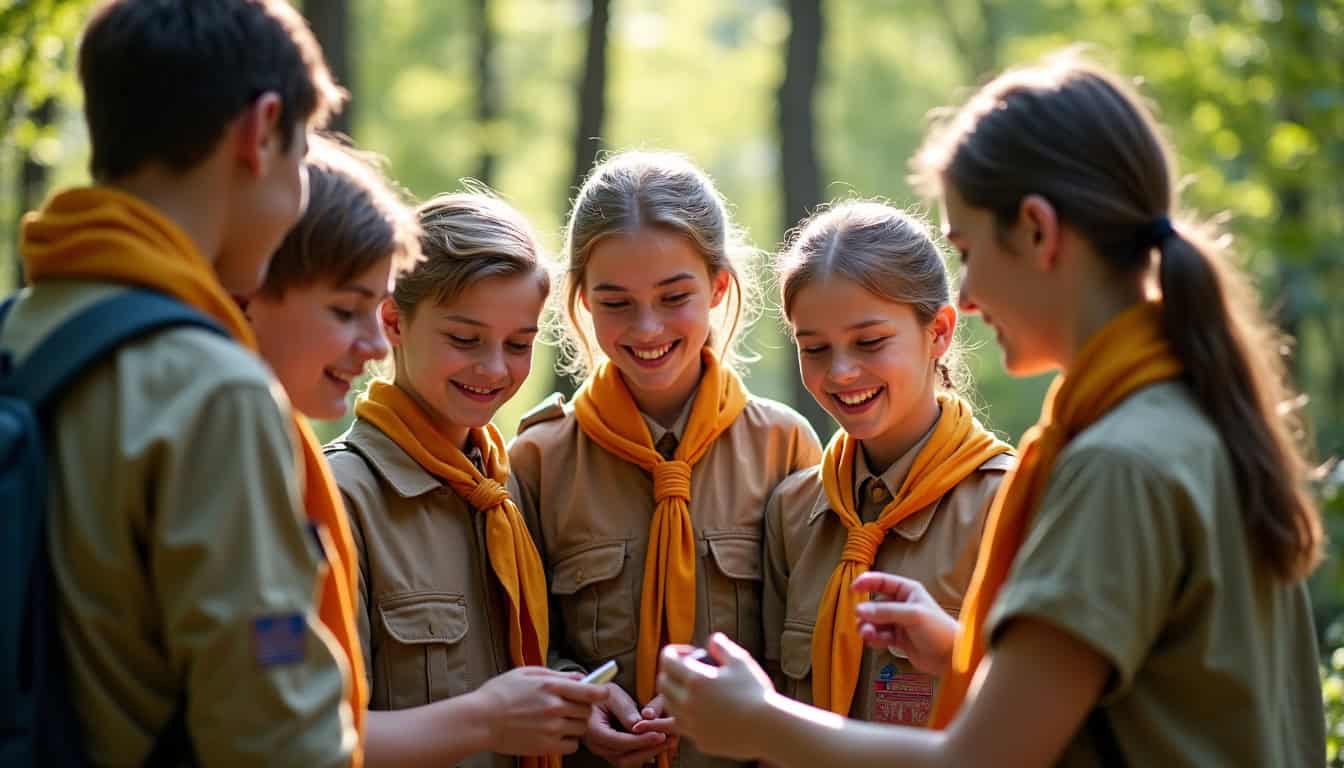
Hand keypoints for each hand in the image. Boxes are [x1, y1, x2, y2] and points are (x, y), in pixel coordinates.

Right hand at [477, 666, 608, 755]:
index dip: (601, 692)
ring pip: (581, 728)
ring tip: (561, 720)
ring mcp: (551, 728)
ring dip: (576, 724)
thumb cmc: (499, 693)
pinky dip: (569, 741)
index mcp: (551, 686)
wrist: (480, 720)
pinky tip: (557, 734)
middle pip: (587, 711)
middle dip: (583, 708)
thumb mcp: (526, 673)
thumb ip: (556, 675)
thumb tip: (579, 677)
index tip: (603, 692)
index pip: (590, 691)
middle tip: (571, 706)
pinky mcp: (546, 746)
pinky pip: (572, 746)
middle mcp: (554, 707)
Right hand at [582, 682, 672, 767]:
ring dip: (649, 753)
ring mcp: (604, 752)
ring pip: (628, 762)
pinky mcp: (612, 753)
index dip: (640, 740)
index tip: (658, 735)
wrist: (588, 700)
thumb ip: (625, 710)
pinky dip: (645, 752)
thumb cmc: (600, 695)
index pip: (618, 742)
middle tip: (667, 739)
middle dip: (648, 750)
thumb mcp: (612, 694)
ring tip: (667, 741)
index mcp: (593, 730)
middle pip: (624, 758)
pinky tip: (658, 743)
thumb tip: (639, 725)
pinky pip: (629, 758)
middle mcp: (597, 746)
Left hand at [657, 634, 774, 760]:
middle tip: (685, 670)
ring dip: (675, 694)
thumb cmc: (756, 693)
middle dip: (669, 672)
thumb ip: (722, 647)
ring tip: (694, 690)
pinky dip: (687, 715)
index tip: (685, 653)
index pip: (667, 661)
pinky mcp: (699, 740)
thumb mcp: (741, 661)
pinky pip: (684, 726)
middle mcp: (687, 703)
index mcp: (696, 680)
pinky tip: (704, 710)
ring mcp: (692, 724)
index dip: (672, 652)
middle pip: (662, 684)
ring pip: (670, 707)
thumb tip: (712, 640)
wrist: (768, 729)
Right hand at [852, 571, 959, 674]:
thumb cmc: (937, 629)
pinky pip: (879, 635)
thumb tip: (859, 610)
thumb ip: (885, 611)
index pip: (882, 581)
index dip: (866, 582)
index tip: (852, 589)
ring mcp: (899, 622)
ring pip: (875, 621)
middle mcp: (902, 604)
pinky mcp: (898, 639)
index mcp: (907, 590)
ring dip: (868, 627)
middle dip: (866, 613)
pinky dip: (873, 638)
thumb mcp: (912, 615)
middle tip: (862, 622)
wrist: (952, 658)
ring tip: (867, 635)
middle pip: (875, 604)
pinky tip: (871, 641)